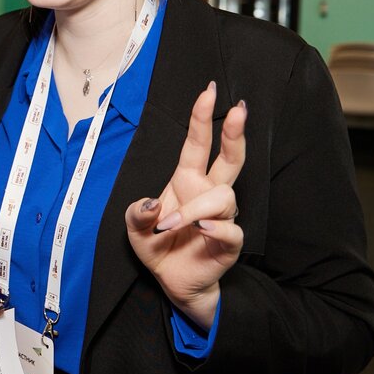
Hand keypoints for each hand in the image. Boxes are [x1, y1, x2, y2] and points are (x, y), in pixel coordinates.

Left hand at [125, 82, 245, 329]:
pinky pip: (231, 228)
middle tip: (239, 110)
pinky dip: (215, 226)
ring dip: (196, 208)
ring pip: (224, 197)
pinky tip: (200, 229)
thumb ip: (136, 214)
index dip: (203, 118)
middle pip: (230, 158)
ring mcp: (222, 216)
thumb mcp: (134, 228)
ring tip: (171, 225)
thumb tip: (151, 205)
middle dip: (235, 132)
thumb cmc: (157, 246)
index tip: (209, 91)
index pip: (198, 144)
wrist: (171, 282)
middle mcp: (207, 193)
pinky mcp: (229, 242)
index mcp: (187, 180)